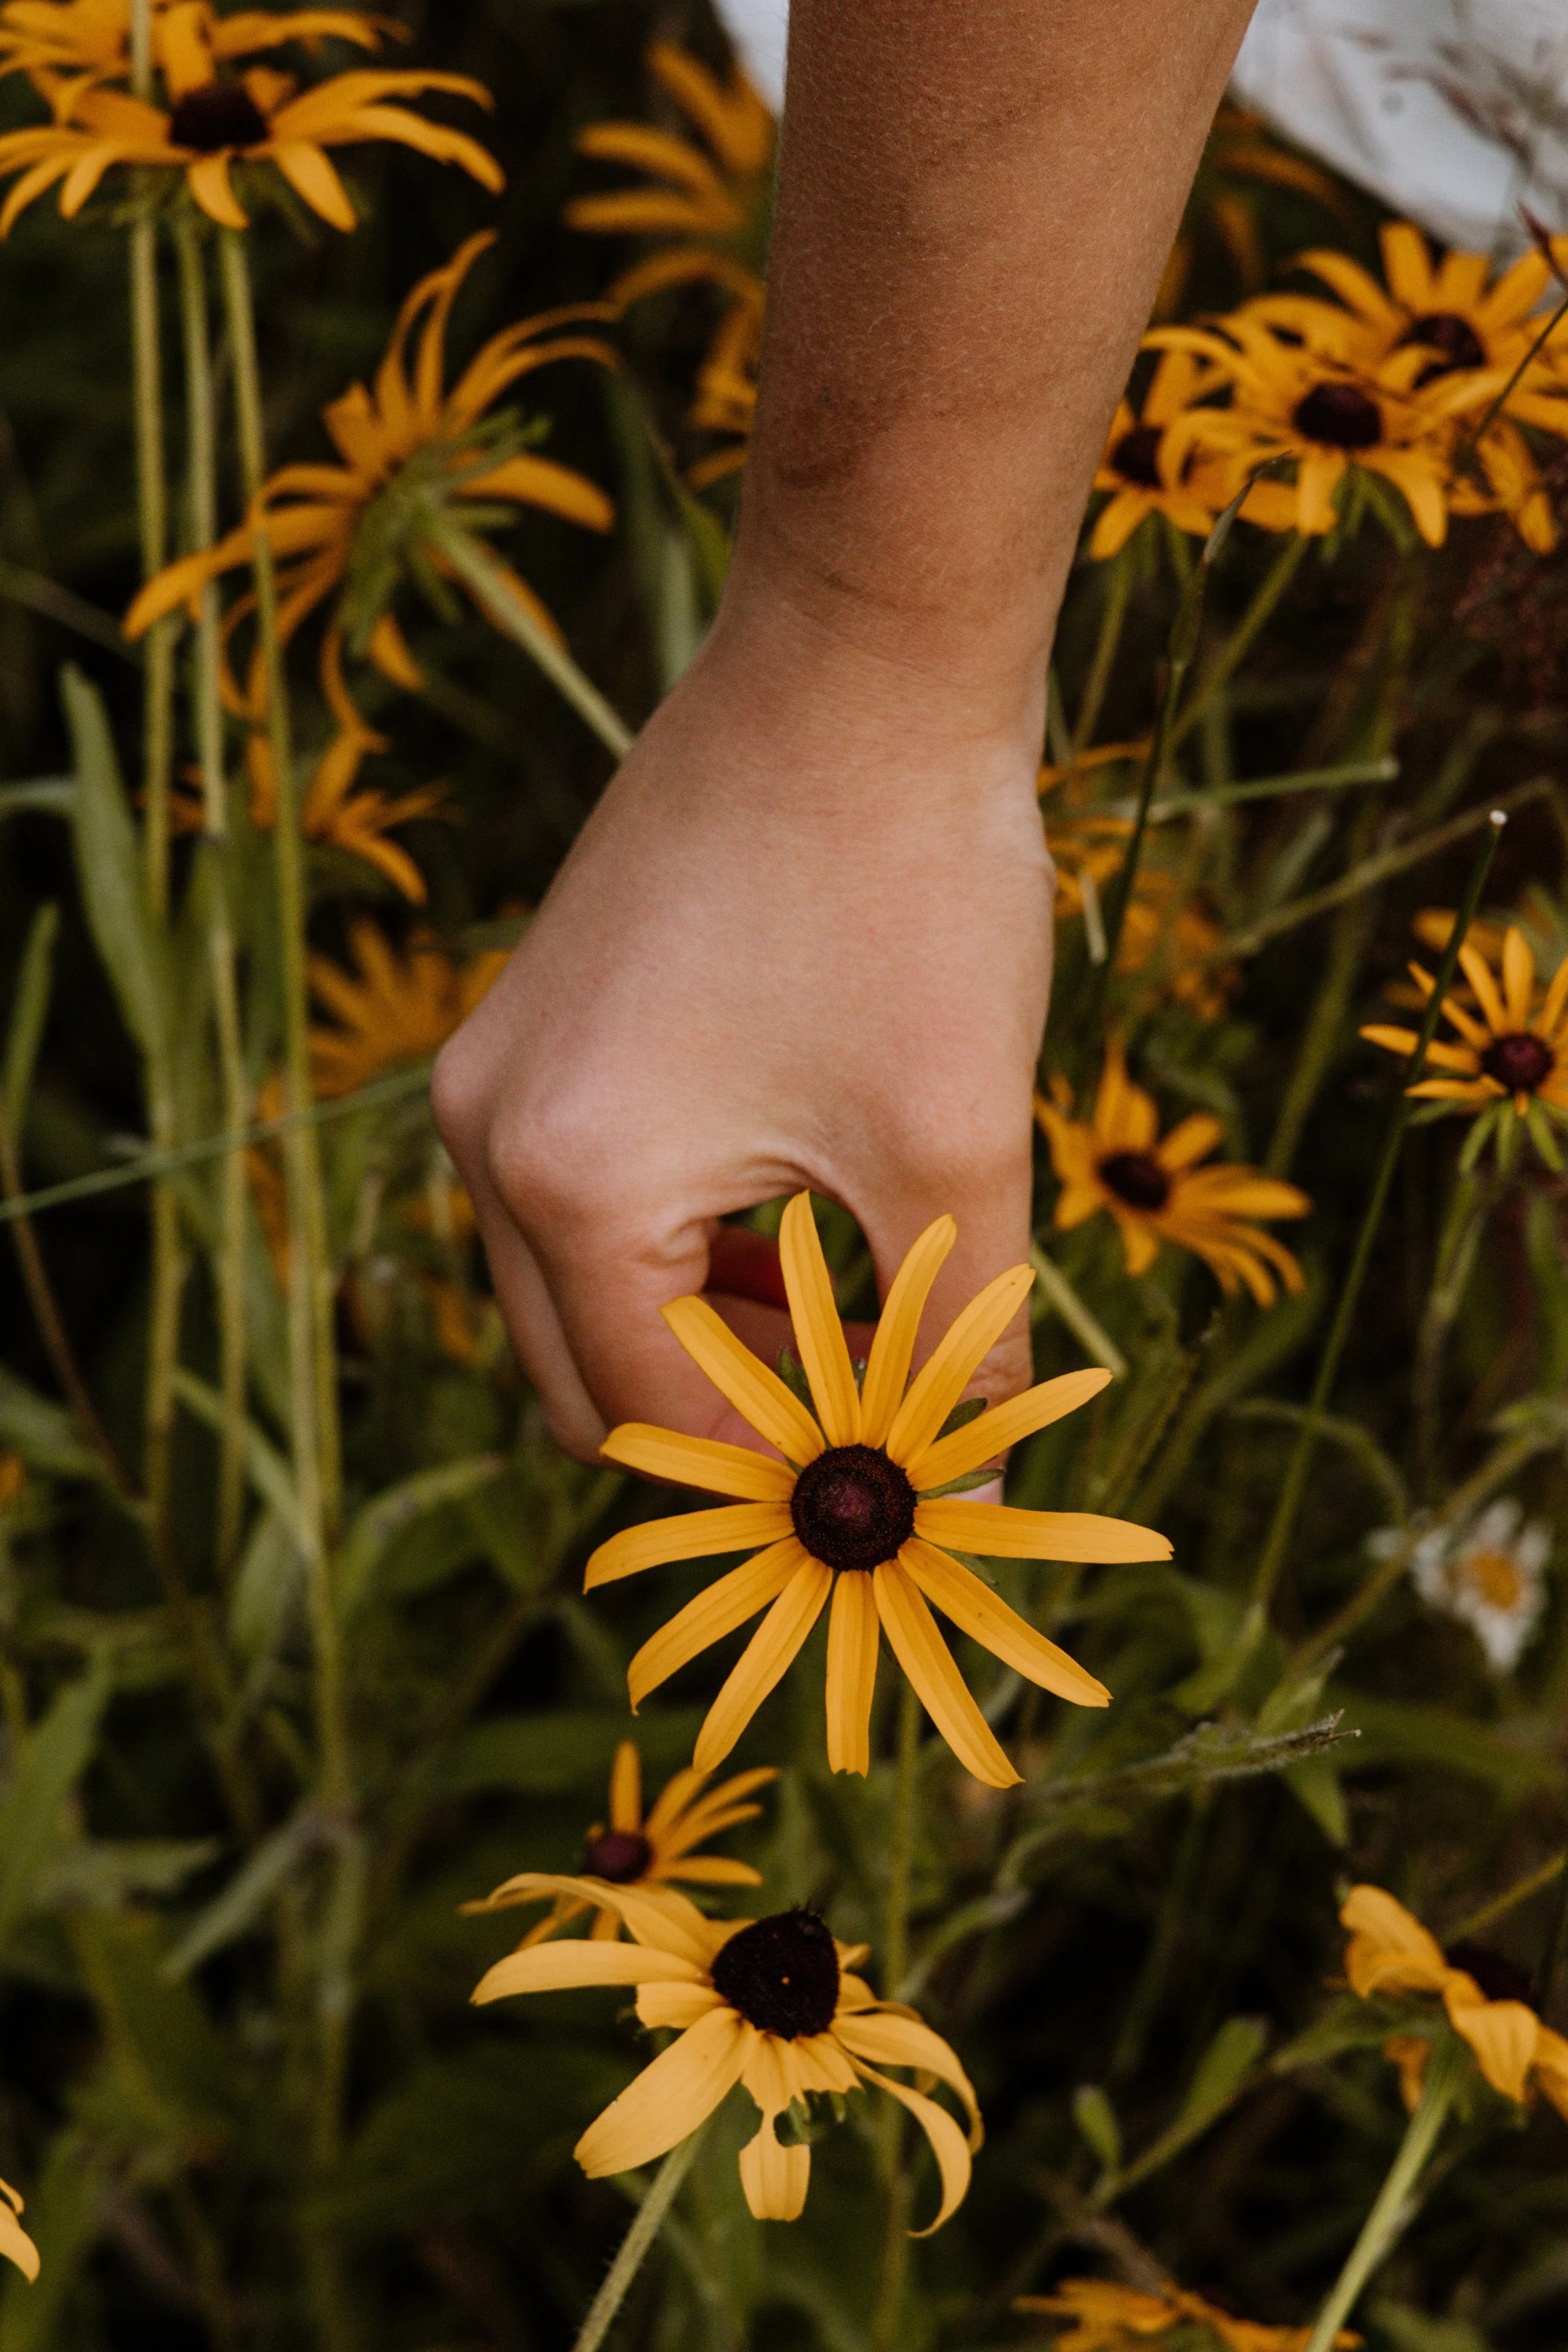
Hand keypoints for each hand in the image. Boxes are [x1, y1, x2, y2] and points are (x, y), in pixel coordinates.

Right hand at [432, 593, 1053, 1460]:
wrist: (864, 664)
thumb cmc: (912, 892)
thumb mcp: (954, 1146)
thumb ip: (952, 1336)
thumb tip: (965, 1464)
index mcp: (566, 1179)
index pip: (654, 1418)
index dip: (782, 1480)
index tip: (895, 1499)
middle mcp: (489, 1133)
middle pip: (588, 1377)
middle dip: (736, 1420)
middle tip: (877, 1419)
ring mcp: (502, 1072)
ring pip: (589, 1293)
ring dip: (714, 1332)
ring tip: (866, 1306)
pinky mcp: (542, 1025)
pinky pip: (595, 1198)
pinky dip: (688, 1243)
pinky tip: (808, 1214)